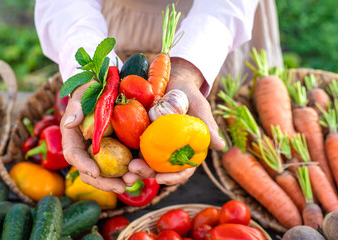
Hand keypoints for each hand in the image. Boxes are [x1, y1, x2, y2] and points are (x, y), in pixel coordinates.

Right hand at [60, 82, 126, 193]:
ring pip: (106, 174)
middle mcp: (87, 150)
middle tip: (120, 186)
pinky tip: (141, 173)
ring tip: (133, 182)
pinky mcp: (118, 151)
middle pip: (90, 172)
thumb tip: (69, 124)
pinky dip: (131, 171)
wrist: (109, 87)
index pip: (74, 155)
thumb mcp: (83, 93)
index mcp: (74, 138)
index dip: (83, 165)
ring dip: (119, 181)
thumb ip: (76, 108)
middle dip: (104, 182)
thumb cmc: (93, 89)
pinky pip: (123, 166)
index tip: (95, 172)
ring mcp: (103, 153)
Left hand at [124, 57, 224, 185]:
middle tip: (134, 171)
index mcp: (186, 150)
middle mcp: (169, 151)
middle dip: (147, 174)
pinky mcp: (140, 134)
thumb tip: (220, 146)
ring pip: (144, 161)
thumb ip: (207, 127)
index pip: (182, 170)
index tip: (161, 178)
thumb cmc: (190, 95)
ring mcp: (154, 143)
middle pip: (159, 169)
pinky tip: (116, 153)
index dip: (173, 177)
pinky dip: (125, 151)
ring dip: (134, 168)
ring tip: (126, 169)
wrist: (173, 79)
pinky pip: (132, 145)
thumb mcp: (200, 109)